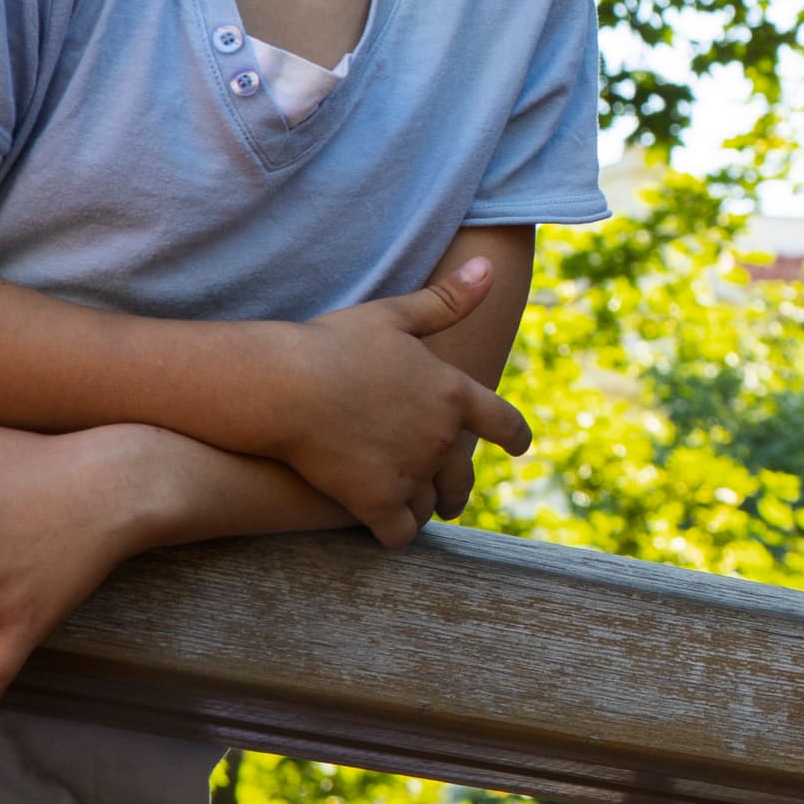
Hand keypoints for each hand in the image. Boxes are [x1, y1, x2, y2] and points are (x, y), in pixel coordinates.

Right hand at [269, 258, 529, 543]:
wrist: (284, 386)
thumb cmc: (332, 344)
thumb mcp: (393, 315)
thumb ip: (446, 300)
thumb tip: (488, 269)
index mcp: (452, 392)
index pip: (502, 422)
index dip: (514, 436)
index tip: (519, 447)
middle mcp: (441, 436)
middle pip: (462, 474)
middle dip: (458, 488)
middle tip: (452, 499)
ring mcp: (411, 471)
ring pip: (431, 503)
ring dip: (426, 508)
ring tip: (418, 512)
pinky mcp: (376, 501)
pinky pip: (400, 532)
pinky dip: (397, 533)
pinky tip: (387, 532)